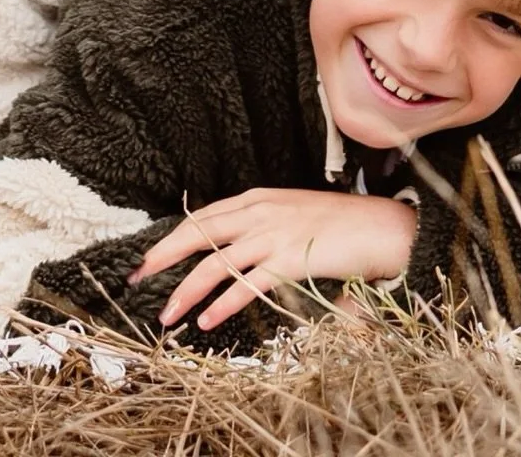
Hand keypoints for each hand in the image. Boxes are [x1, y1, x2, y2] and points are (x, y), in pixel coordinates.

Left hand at [129, 189, 416, 331]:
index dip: (174, 236)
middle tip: (138, 276)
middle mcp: (261, 211)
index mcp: (258, 199)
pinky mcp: (290, 259)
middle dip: (165, 255)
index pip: (204, 216)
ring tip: (168, 315)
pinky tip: (207, 320)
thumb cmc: (340, 225)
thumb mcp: (293, 216)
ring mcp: (274, 233)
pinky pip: (247, 284)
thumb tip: (235, 252)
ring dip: (188, 291)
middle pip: (200, 232)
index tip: (151, 256)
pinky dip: (223, 304)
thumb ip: (263, 228)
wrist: (382, 227)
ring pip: (217, 263)